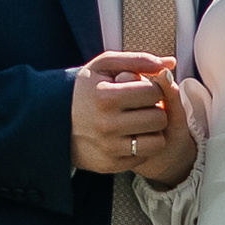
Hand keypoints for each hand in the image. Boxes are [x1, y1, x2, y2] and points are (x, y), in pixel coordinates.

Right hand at [71, 51, 196, 183]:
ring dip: (152, 131)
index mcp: (106, 96)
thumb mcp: (104, 66)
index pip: (155, 92)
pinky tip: (128, 136)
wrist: (52, 121)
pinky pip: (143, 156)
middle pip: (159, 118)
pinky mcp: (110, 164)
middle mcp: (107, 124)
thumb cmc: (84, 89)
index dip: (153, 89)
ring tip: (138, 122)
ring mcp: (108, 147)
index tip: (142, 90)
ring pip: (157, 141)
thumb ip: (138, 60)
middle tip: (141, 107)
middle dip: (155, 110)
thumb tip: (171, 63)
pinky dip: (140, 146)